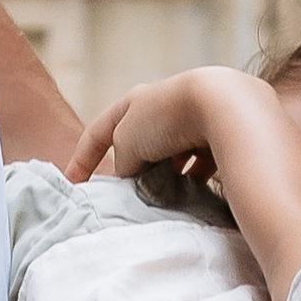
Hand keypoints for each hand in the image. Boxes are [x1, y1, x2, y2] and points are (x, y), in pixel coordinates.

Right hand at [68, 70, 254, 188]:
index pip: (99, 132)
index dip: (82, 159)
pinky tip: (194, 196)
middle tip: (130, 196)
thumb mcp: (127, 141)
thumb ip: (122, 161)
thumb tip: (133, 178)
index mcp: (135, 101)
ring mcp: (194, 119)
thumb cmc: (166, 118)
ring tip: (164, 200)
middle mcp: (165, 106)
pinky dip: (194, 179)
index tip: (75, 186)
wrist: (225, 107)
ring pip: (172, 156)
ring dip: (167, 177)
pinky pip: (201, 163)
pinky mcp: (220, 134)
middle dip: (134, 170)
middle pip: (140, 144)